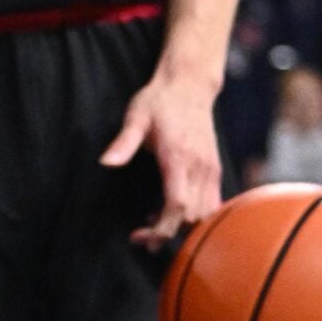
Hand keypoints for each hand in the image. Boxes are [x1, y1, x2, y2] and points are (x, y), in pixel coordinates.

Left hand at [100, 68, 223, 249]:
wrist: (189, 85)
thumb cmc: (160, 101)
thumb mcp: (136, 117)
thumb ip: (124, 143)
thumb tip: (106, 162)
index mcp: (179, 157)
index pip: (178, 206)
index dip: (161, 229)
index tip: (139, 235)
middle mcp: (200, 166)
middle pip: (192, 217)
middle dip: (168, 233)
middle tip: (141, 235)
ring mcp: (211, 168)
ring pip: (206, 214)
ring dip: (182, 225)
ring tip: (155, 220)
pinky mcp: (215, 169)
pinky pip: (213, 204)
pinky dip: (195, 215)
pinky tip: (173, 208)